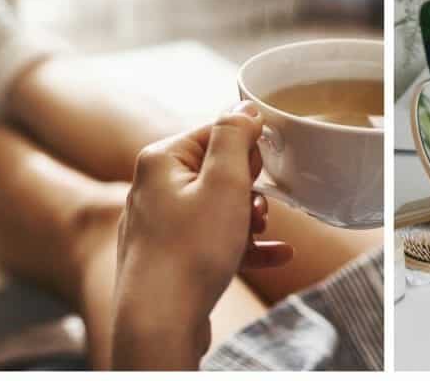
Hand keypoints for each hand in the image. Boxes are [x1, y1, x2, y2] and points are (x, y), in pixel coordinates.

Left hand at [112, 101, 292, 369]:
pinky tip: (277, 256)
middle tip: (258, 209)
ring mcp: (159, 225)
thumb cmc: (190, 251)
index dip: (246, 151)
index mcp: (161, 159)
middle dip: (248, 189)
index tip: (261, 172)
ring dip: (249, 219)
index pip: (214, 132)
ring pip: (217, 208)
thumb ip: (234, 137)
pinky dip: (243, 246)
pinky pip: (213, 240)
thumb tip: (244, 108)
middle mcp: (152, 187)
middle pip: (216, 170)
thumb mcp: (224, 183)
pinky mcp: (169, 257)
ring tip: (262, 233)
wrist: (159, 322)